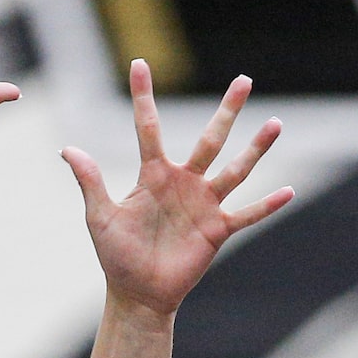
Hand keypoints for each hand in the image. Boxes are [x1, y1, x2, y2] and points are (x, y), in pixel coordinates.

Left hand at [64, 62, 293, 320]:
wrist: (139, 294)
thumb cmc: (117, 257)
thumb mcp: (100, 217)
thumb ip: (90, 181)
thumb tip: (69, 149)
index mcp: (153, 175)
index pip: (148, 128)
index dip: (142, 96)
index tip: (140, 62)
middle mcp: (183, 183)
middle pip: (210, 138)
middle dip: (228, 110)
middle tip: (244, 80)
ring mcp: (203, 206)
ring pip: (235, 170)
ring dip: (256, 148)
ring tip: (275, 123)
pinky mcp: (216, 231)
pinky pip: (246, 215)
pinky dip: (266, 206)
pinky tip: (288, 192)